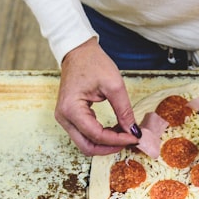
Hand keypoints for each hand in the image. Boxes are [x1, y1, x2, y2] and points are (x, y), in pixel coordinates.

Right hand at [55, 38, 139, 155]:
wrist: (78, 51)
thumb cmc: (93, 63)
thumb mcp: (114, 85)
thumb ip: (124, 111)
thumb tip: (134, 131)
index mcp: (71, 109)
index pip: (96, 135)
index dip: (118, 140)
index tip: (135, 137)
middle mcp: (64, 117)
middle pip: (88, 146)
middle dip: (110, 147)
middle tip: (130, 140)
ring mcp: (64, 118)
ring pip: (86, 143)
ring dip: (106, 143)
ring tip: (124, 134)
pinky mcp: (69, 117)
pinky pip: (85, 134)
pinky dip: (100, 136)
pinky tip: (115, 129)